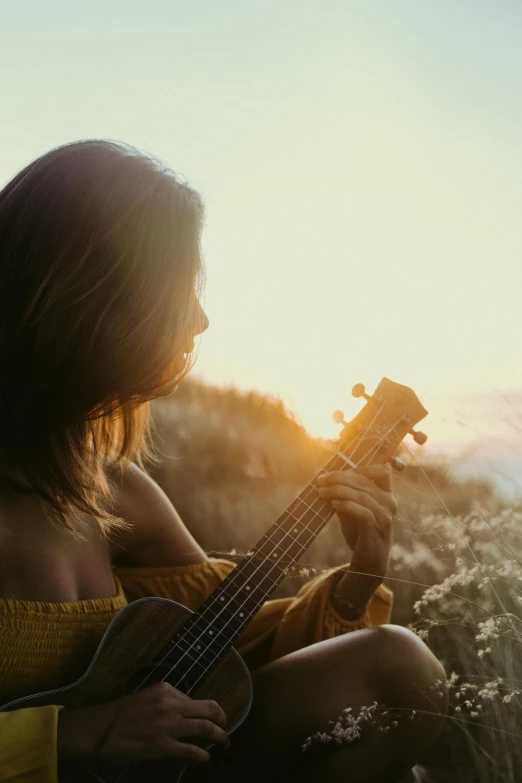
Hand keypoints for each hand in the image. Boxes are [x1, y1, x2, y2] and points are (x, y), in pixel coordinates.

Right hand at [57, 682, 229, 764]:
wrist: (98, 730)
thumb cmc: (118, 714)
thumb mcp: (145, 697)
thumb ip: (165, 702)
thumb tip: (183, 711)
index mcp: (166, 690)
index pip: (194, 698)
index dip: (205, 710)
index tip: (209, 717)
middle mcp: (171, 705)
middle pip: (209, 709)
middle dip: (222, 718)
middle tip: (226, 726)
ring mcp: (169, 726)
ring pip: (206, 729)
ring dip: (220, 736)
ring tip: (225, 742)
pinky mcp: (163, 747)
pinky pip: (192, 751)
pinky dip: (203, 755)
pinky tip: (206, 758)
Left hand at [316, 465, 397, 611]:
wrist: (369, 562)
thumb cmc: (359, 533)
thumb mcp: (351, 510)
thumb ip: (345, 495)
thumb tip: (326, 480)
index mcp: (387, 495)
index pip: (382, 471)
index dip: (361, 467)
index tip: (339, 472)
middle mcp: (390, 503)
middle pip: (364, 482)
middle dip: (339, 478)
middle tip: (321, 480)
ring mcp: (385, 517)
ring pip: (362, 495)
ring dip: (338, 491)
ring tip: (322, 492)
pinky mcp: (377, 530)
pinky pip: (363, 512)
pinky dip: (347, 505)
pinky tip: (333, 504)